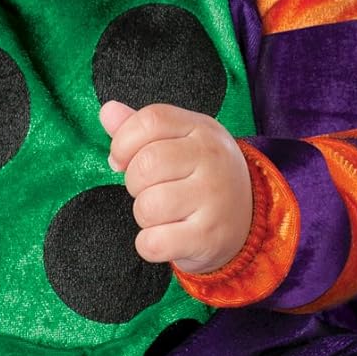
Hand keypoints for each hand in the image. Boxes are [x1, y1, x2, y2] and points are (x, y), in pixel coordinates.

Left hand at [98, 100, 252, 273]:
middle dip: (134, 183)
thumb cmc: (201, 175)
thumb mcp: (179, 141)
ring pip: (147, 206)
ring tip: (164, 214)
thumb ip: (140, 127)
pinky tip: (166, 237)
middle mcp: (212, 159)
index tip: (122, 160)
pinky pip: (154, 242)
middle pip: (146, 165)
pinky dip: (149, 244)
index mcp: (202, 129)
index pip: (151, 120)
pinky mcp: (209, 237)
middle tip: (150, 190)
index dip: (124, 141)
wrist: (249, 220)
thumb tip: (107, 111)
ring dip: (144, 216)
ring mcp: (214, 199)